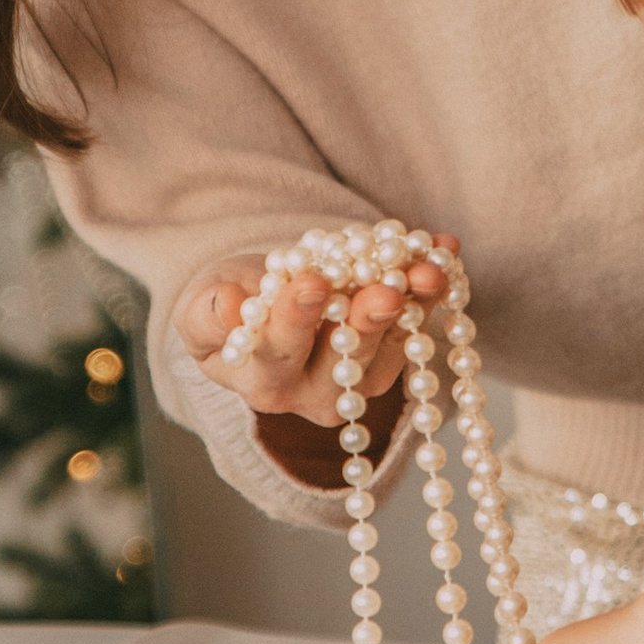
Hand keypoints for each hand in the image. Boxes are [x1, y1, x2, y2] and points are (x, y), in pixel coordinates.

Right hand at [176, 243, 454, 429]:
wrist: (263, 306)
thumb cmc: (226, 305)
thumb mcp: (198, 308)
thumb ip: (206, 314)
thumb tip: (226, 306)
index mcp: (261, 381)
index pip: (278, 351)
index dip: (296, 317)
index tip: (313, 281)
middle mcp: (312, 392)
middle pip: (346, 360)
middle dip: (369, 321)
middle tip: (386, 289)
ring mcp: (358, 380)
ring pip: (391, 347)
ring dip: (414, 305)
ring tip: (429, 269)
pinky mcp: (391, 360)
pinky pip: (416, 325)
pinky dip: (431, 288)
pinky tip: (445, 251)